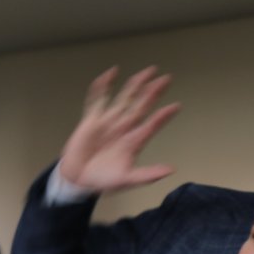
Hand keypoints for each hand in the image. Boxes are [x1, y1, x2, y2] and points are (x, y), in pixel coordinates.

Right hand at [58, 66, 180, 193]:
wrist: (77, 181)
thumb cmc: (102, 181)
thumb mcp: (126, 180)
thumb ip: (147, 175)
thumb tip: (170, 170)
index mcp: (133, 142)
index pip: (151, 125)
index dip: (163, 116)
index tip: (176, 106)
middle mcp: (123, 129)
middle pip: (141, 106)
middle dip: (153, 93)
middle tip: (167, 79)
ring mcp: (108, 122)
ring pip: (125, 99)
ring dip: (136, 85)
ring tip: (148, 72)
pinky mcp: (92, 120)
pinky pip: (98, 99)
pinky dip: (103, 86)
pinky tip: (111, 73)